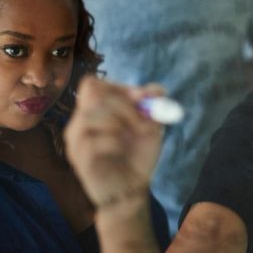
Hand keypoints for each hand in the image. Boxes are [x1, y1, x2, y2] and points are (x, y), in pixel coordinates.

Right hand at [64, 76, 163, 209]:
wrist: (132, 188)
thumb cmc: (137, 154)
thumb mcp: (152, 124)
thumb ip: (153, 104)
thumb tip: (156, 90)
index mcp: (95, 110)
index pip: (92, 84)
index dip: (117, 87)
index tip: (140, 98)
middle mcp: (80, 121)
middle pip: (93, 95)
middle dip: (124, 105)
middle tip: (143, 122)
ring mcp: (76, 140)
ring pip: (89, 116)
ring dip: (119, 122)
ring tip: (134, 134)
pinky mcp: (78, 159)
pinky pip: (92, 141)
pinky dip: (113, 142)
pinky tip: (121, 150)